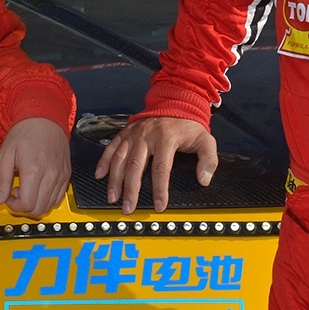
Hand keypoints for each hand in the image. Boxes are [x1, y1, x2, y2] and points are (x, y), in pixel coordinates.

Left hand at [0, 117, 71, 216]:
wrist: (44, 118)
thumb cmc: (24, 133)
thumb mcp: (5, 154)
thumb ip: (1, 180)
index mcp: (33, 170)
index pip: (27, 204)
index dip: (15, 206)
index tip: (10, 196)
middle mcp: (50, 175)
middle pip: (39, 209)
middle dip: (24, 207)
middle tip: (17, 192)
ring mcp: (60, 176)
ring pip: (50, 205)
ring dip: (36, 203)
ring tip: (28, 188)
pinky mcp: (67, 175)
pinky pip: (59, 197)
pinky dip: (47, 199)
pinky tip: (39, 187)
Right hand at [94, 115, 216, 213]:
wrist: (175, 102)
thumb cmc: (189, 126)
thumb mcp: (206, 140)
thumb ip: (208, 160)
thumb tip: (204, 179)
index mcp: (167, 138)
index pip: (161, 169)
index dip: (159, 189)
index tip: (159, 205)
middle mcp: (147, 136)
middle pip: (135, 166)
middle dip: (130, 190)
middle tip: (128, 207)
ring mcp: (134, 134)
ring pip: (120, 158)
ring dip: (115, 180)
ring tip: (113, 197)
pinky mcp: (126, 132)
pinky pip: (111, 147)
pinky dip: (104, 161)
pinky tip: (100, 175)